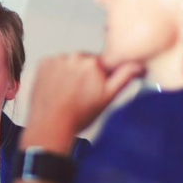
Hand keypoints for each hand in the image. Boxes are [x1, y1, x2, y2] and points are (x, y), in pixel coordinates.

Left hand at [26, 53, 143, 141]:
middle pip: (85, 62)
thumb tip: (138, 65)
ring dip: (69, 73)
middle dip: (84, 74)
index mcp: (94, 63)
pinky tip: (56, 88)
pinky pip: (53, 64)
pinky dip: (55, 73)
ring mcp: (57, 59)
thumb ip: (124, 77)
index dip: (100, 77)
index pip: (102, 63)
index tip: (94, 88)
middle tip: (80, 94)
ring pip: (69, 62)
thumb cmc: (78, 116)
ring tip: (67, 93)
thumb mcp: (108, 98)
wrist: (50, 125)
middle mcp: (75, 57)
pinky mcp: (43, 63)